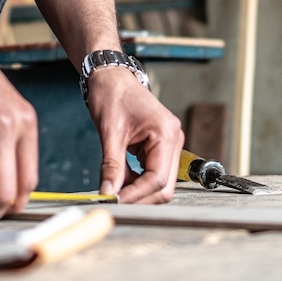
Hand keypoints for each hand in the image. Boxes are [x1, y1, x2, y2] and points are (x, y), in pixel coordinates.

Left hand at [89, 68, 182, 203]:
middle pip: (164, 186)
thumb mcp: (109, 132)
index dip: (136, 195)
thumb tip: (108, 194)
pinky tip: (120, 181)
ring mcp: (169, 145)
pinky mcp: (160, 148)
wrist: (112, 78)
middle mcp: (173, 140)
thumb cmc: (112, 95)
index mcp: (166, 133)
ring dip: (137, 191)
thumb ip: (111, 166)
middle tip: (114, 202)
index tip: (115, 203)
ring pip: (159, 183)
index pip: (157, 178)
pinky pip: (152, 174)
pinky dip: (137, 182)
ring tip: (113, 191)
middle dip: (140, 197)